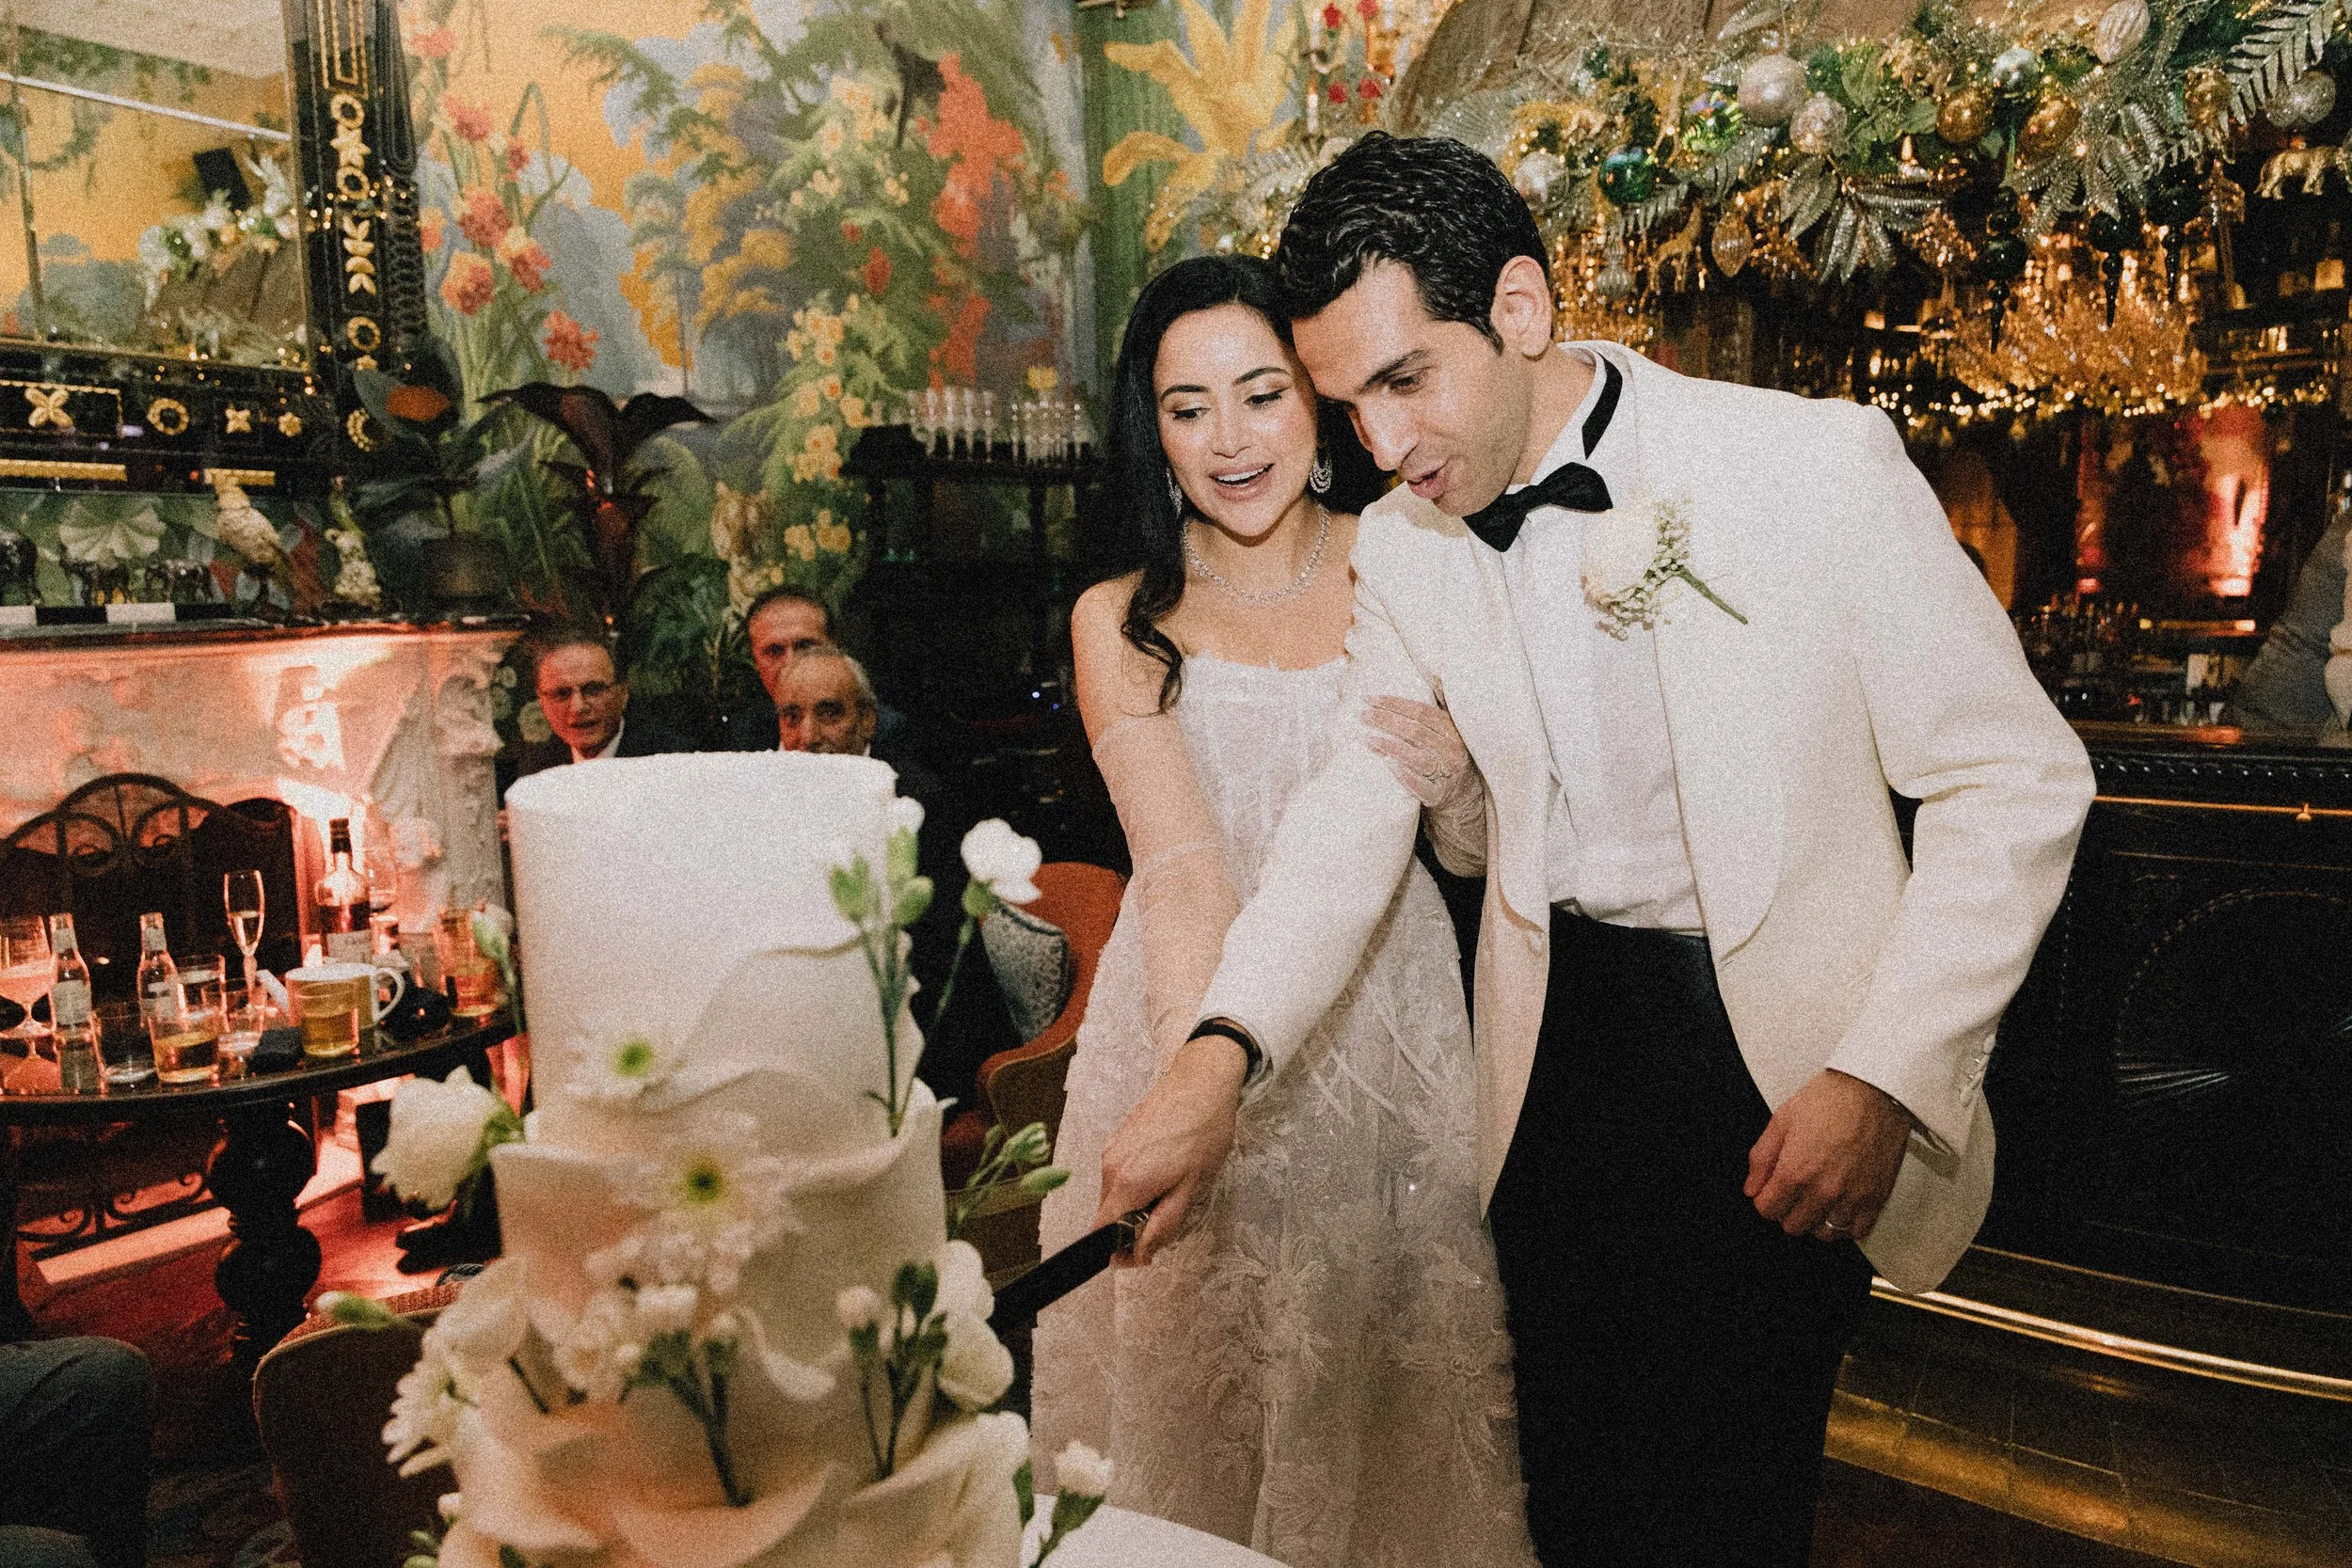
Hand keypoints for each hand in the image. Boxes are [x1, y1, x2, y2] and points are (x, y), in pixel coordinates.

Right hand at [1094, 1033, 1246, 1264]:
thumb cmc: (1204, 1130)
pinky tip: (1165, 1168)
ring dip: (1137, 1202)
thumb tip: (1140, 1253)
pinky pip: (1119, 1173)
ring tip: (1172, 1186)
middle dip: (1133, 1227)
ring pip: (1115, 1194)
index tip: (1144, 1254)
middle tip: (1169, 1217)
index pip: (1101, 1233)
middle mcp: (1110, 1166)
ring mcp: (1111, 1149)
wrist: (1202, 1081)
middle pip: (1109, 1215)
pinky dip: (1137, 1182)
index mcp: (1127, 1182)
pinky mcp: (1118, 1138)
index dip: (1120, 1251)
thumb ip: (1163, 1225)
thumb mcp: (1192, 1187)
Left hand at [1363, 696, 1474, 810]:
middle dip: (1385, 720)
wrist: (1465, 796)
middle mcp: (1451, 749)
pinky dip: (1403, 774)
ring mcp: (1446, 773)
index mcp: (1452, 730)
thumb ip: (1426, 718)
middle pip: (1415, 731)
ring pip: (1416, 756)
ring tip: (1366, 738)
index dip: (1393, 703)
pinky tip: (1386, 763)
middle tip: (1362, 715)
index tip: (1369, 699)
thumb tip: (1389, 698)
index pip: (1420, 711)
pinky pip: (1419, 784)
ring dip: (1389, 745)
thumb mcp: (1444, 734)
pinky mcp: (1438, 794)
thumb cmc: (1445, 759)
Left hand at [1744, 1069, 1911, 1243]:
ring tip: (1817, 1198)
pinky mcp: (1876, 1198)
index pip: (1767, 1210)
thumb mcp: (1781, 1120)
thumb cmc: (1831, 1099)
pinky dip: (1846, 1223)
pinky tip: (1841, 1205)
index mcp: (1796, 1171)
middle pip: (1793, 1225)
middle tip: (1794, 1191)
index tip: (1771, 1190)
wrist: (1874, 1090)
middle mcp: (1823, 1190)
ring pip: (1824, 1233)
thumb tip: (1752, 1187)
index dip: (1765, 1199)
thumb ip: (1761, 1158)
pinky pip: (1857, 1231)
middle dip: (1787, 1210)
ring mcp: (1852, 1197)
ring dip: (1816, 1219)